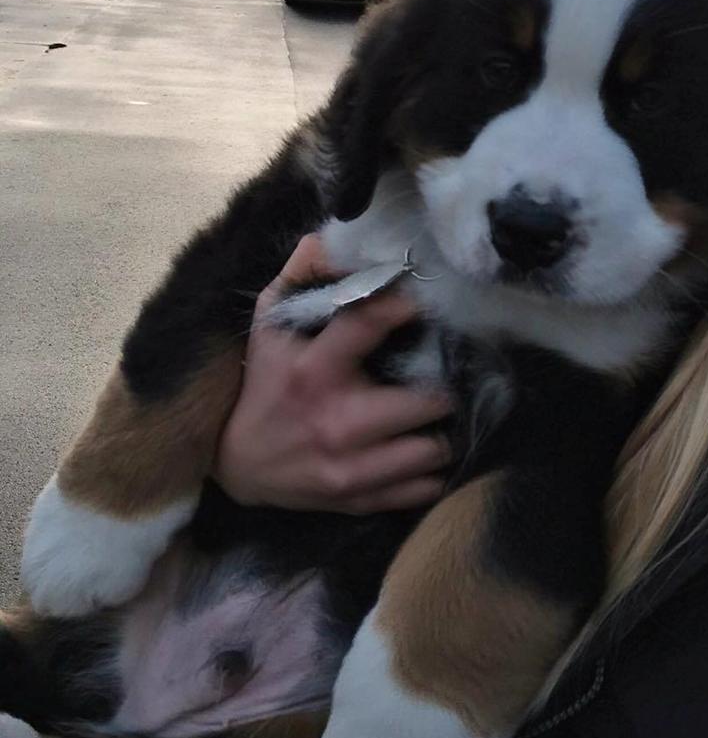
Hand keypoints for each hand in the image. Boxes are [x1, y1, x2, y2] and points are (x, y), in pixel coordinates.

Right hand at [213, 234, 453, 514]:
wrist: (236, 465)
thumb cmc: (264, 384)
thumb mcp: (269, 325)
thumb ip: (302, 275)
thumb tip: (335, 238)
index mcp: (314, 370)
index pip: (368, 323)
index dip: (407, 305)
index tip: (427, 299)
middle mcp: (337, 421)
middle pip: (430, 401)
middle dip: (441, 386)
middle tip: (441, 377)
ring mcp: (352, 467)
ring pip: (436, 449)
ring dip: (441, 432)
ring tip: (432, 417)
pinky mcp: (360, 500)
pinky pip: (425, 488)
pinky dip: (432, 471)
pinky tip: (420, 450)